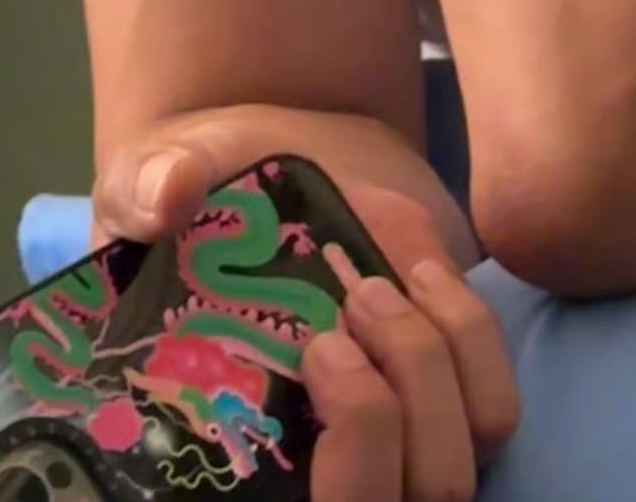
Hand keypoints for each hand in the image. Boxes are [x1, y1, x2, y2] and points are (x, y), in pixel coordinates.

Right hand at [95, 105, 518, 496]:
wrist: (270, 165)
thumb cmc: (193, 196)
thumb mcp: (145, 184)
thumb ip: (146, 188)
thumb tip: (172, 193)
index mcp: (242, 461)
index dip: (345, 464)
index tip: (321, 351)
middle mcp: (319, 473)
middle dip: (385, 407)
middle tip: (354, 302)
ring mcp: (388, 450)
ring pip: (453, 470)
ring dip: (432, 365)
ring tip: (379, 285)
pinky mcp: (446, 400)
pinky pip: (490, 409)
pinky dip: (469, 339)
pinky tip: (425, 274)